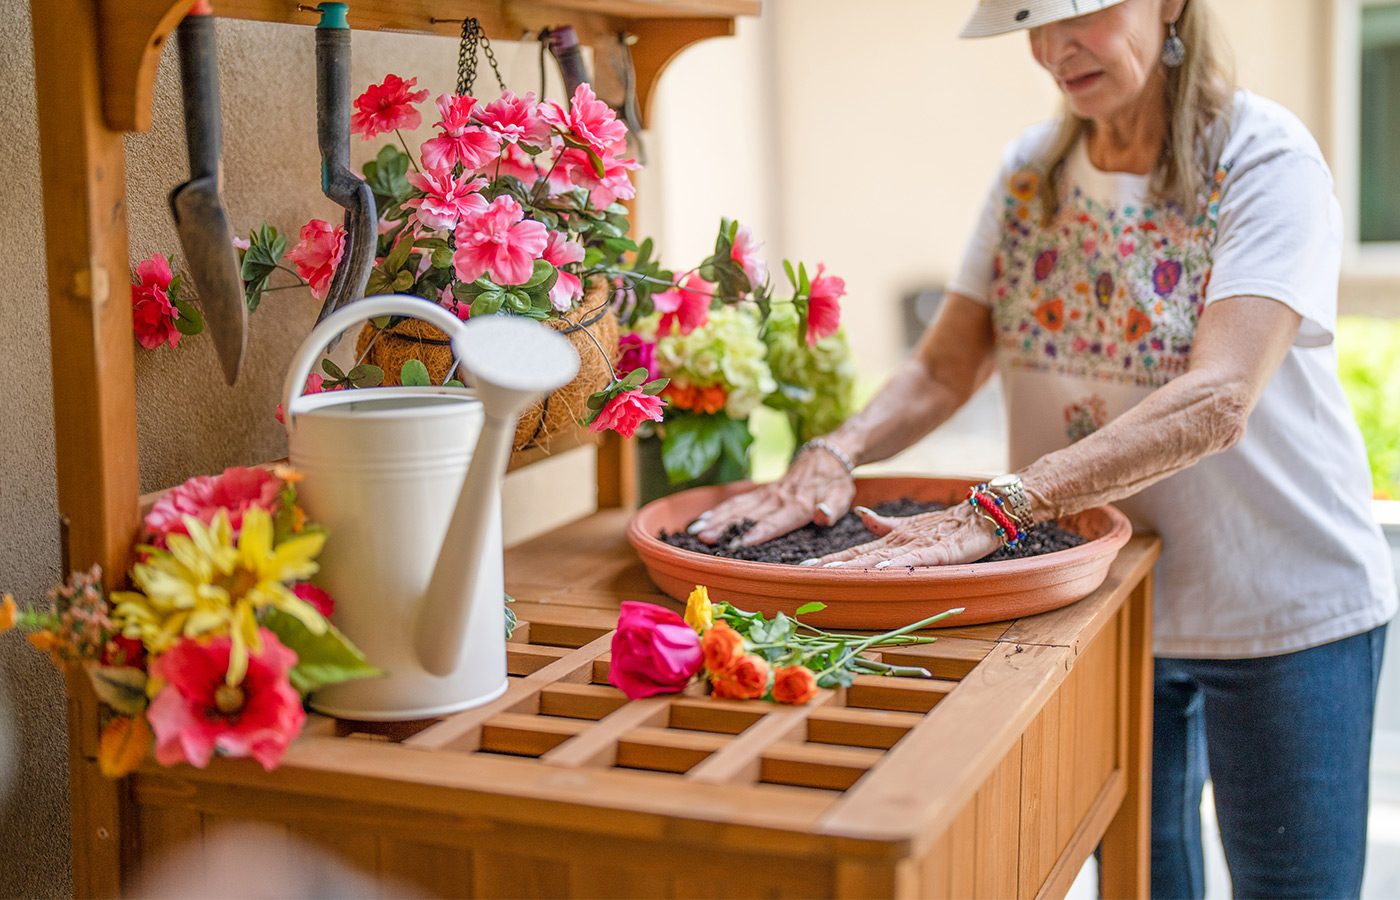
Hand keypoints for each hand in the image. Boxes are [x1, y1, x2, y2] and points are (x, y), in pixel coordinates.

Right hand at [692, 447, 855, 544]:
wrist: (826, 454)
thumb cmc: (835, 482)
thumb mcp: (842, 495)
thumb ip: (832, 507)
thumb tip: (822, 515)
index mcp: (799, 504)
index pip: (777, 520)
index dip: (760, 531)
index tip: (742, 542)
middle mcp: (779, 498)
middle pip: (749, 514)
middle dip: (726, 526)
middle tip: (705, 537)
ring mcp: (767, 493)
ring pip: (738, 506)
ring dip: (717, 518)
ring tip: (697, 531)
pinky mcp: (761, 491)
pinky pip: (737, 500)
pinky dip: (719, 510)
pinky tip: (702, 520)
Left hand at [803, 504, 1000, 567]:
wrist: (987, 512)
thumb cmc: (950, 523)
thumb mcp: (913, 526)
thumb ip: (886, 524)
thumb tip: (861, 514)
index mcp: (892, 539)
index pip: (855, 552)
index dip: (830, 561)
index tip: (803, 570)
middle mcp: (899, 542)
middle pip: (861, 556)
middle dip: (833, 566)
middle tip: (805, 575)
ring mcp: (919, 545)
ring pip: (881, 557)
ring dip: (855, 566)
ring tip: (830, 574)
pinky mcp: (940, 551)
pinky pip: (916, 559)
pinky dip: (898, 564)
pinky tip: (881, 570)